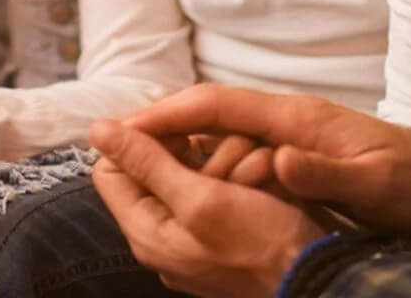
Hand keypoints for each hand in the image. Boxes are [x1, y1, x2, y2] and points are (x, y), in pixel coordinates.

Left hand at [90, 119, 325, 297]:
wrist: (312, 280)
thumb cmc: (259, 244)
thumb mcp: (200, 197)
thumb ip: (147, 162)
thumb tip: (97, 130)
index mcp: (145, 230)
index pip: (111, 168)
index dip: (137, 141)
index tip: (178, 130)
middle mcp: (161, 236)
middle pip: (154, 168)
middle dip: (190, 152)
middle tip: (224, 156)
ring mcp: (190, 237)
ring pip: (191, 173)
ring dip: (222, 162)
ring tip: (252, 173)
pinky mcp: (219, 235)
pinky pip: (216, 191)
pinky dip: (237, 178)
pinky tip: (260, 179)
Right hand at [123, 84, 410, 242]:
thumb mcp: (377, 184)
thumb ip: (325, 171)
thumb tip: (276, 159)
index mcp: (298, 118)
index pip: (217, 104)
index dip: (167, 113)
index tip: (124, 126)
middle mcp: (289, 120)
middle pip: (208, 115)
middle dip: (160, 128)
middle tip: (113, 153)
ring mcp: (293, 137)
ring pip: (221, 135)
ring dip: (183, 148)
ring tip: (138, 170)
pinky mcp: (299, 157)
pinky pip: (240, 152)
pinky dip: (210, 163)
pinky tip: (193, 183)